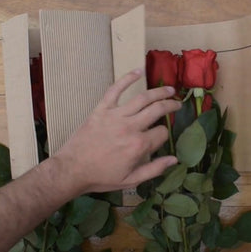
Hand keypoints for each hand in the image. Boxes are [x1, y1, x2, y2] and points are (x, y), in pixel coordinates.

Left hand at [53, 69, 180, 192]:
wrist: (72, 169)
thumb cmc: (101, 177)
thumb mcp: (131, 180)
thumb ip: (154, 169)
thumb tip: (174, 159)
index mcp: (139, 145)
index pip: (162, 132)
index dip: (164, 134)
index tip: (160, 137)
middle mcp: (130, 126)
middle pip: (157, 110)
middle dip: (171, 106)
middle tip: (178, 103)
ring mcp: (116, 115)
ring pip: (143, 98)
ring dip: (159, 92)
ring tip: (169, 89)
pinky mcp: (102, 109)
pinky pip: (116, 89)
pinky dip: (127, 78)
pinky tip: (139, 71)